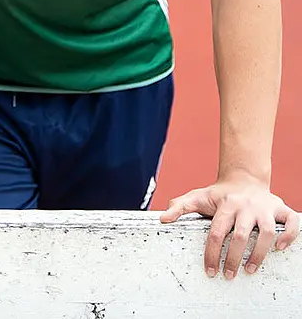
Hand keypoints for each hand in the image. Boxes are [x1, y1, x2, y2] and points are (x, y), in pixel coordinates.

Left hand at [159, 176, 298, 278]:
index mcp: (226, 204)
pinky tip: (280, 248)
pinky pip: (291, 222)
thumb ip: (181, 206)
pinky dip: (289, 236)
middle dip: (233, 259)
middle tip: (228, 275)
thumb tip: (163, 218)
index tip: (210, 270)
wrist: (244, 177)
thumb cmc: (220, 193)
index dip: (212, 253)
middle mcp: (246, 206)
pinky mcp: (280, 208)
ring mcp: (264, 207)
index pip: (217, 232)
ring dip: (259, 254)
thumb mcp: (198, 196)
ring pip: (267, 232)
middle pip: (241, 236)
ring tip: (250, 270)